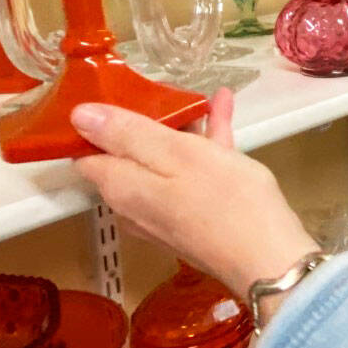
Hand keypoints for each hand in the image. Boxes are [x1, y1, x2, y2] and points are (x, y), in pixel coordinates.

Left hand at [71, 89, 317, 298]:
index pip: (85, 152)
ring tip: (197, 96)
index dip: (92, 122)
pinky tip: (222, 113)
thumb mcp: (178, 153)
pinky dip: (203, 145)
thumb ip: (128, 133)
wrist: (270, 259)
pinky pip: (190, 174)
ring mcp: (163, 214)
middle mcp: (133, 205)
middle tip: (157, 88)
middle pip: (124, 156)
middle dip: (139, 121)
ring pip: (161, 162)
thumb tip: (78, 115)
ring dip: (178, 128)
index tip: (110, 91)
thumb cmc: (226, 199)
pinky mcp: (193, 219)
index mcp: (121, 186)